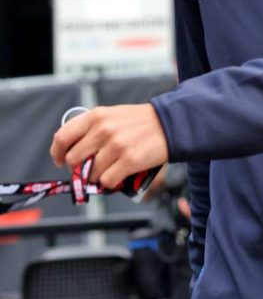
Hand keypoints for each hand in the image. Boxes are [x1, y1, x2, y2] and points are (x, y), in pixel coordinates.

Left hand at [49, 104, 168, 190]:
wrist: (169, 124)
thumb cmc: (139, 122)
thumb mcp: (111, 115)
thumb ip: (91, 130)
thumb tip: (71, 154)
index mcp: (96, 116)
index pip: (63, 137)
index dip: (57, 153)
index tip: (60, 160)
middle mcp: (103, 129)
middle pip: (73, 160)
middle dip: (79, 169)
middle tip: (90, 169)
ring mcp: (116, 145)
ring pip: (90, 174)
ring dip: (97, 177)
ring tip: (109, 170)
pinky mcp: (128, 161)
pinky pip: (106, 182)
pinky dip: (110, 183)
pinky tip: (119, 174)